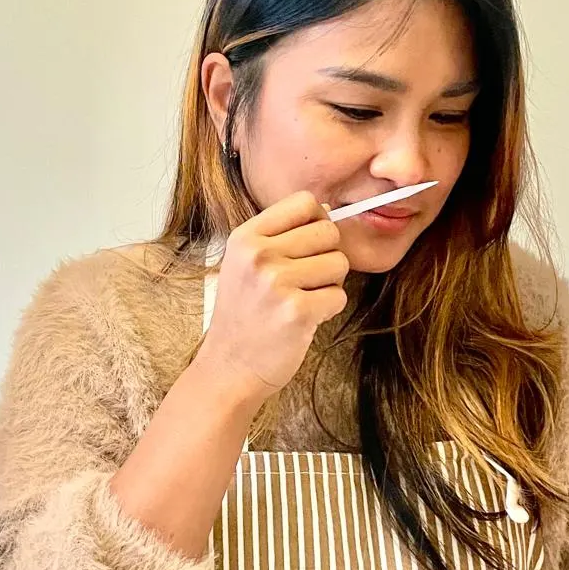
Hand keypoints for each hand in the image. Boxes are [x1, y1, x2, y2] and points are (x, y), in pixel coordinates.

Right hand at [201, 191, 349, 398]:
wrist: (229, 367)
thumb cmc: (243, 317)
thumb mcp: (244, 265)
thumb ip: (279, 236)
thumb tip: (325, 211)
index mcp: (245, 237)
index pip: (304, 202)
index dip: (317, 222)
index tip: (309, 245)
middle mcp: (259, 255)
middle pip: (328, 232)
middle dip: (327, 256)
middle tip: (306, 281)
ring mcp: (277, 283)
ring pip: (339, 263)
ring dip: (330, 284)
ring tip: (304, 300)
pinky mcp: (297, 312)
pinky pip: (338, 296)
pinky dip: (329, 310)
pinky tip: (305, 320)